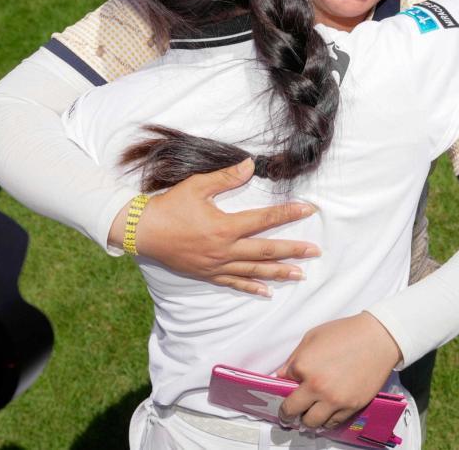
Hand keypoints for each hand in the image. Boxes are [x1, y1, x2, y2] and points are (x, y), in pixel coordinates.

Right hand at [125, 158, 320, 296]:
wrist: (143, 231)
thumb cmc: (170, 206)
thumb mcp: (197, 186)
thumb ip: (226, 177)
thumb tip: (250, 165)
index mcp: (225, 227)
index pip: (264, 220)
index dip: (288, 213)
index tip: (308, 210)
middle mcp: (225, 250)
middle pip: (266, 251)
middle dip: (293, 250)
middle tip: (315, 252)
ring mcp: (217, 265)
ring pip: (254, 271)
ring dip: (279, 273)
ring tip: (300, 274)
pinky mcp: (208, 274)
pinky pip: (234, 284)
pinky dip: (251, 288)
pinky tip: (266, 292)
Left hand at [276, 312, 402, 429]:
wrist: (377, 339)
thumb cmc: (345, 333)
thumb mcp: (312, 337)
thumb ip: (295, 357)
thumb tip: (283, 375)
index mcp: (304, 366)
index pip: (283, 384)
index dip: (283, 386)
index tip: (285, 390)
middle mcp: (316, 386)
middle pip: (292, 411)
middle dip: (287, 413)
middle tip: (288, 414)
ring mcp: (334, 399)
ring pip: (311, 423)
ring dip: (306, 419)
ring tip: (308, 414)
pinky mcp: (351, 407)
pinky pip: (332, 423)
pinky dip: (326, 421)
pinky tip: (325, 414)